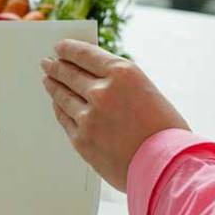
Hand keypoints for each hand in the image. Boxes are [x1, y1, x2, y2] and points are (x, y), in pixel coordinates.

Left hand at [41, 40, 188, 190]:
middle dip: (57, 66)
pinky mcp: (82, 139)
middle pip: (70, 74)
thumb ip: (121, 84)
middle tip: (48, 63)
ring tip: (48, 80)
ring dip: (53, 86)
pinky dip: (59, 109)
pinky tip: (57, 104)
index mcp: (122, 74)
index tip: (60, 47)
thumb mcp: (147, 92)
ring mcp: (89, 116)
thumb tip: (95, 80)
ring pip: (63, 96)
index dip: (70, 49)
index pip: (86, 54)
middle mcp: (102, 91)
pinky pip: (65, 119)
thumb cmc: (165, 131)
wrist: (166, 167)